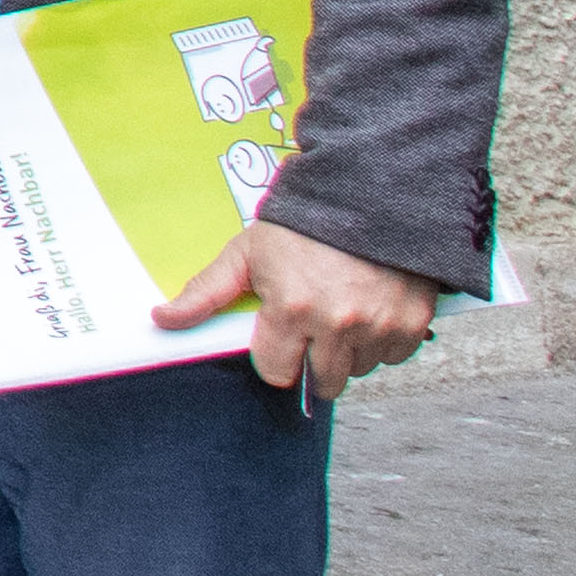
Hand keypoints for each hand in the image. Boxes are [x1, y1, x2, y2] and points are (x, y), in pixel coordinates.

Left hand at [155, 215, 435, 405]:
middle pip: (321, 382)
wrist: (370, 194)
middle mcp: (337, 325)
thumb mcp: (246, 253)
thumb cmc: (302, 224)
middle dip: (311, 360)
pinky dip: (382, 341)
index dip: (272, 356)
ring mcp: (378, 327)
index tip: (277, 336)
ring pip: (358, 370)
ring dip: (349, 352)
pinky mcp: (413, 324)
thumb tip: (162, 321)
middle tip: (311, 326)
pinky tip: (370, 307)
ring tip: (341, 309)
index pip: (275, 372)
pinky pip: (393, 356)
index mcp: (290, 310)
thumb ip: (206, 292)